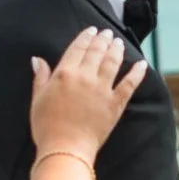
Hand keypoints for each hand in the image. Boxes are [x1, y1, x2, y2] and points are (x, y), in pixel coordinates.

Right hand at [29, 26, 143, 163]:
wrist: (65, 149)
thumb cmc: (46, 127)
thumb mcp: (37, 99)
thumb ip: (40, 77)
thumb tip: (37, 59)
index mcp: (65, 73)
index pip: (77, 49)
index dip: (85, 37)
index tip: (92, 30)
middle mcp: (85, 77)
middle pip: (97, 52)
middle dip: (103, 40)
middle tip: (107, 33)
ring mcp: (103, 90)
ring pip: (112, 63)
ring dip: (116, 50)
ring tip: (118, 42)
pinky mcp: (116, 104)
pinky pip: (129, 84)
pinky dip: (137, 73)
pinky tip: (141, 64)